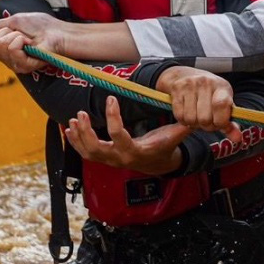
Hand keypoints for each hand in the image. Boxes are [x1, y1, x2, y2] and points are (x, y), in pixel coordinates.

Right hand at [0, 13, 73, 71]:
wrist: (57, 31)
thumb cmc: (41, 26)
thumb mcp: (15, 21)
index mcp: (3, 49)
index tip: (0, 27)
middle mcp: (7, 58)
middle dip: (4, 31)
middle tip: (20, 33)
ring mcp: (14, 63)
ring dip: (15, 34)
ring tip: (27, 38)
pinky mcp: (23, 66)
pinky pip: (11, 49)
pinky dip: (20, 40)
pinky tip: (30, 43)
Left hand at [64, 96, 190, 175]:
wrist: (157, 164)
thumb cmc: (165, 146)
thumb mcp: (175, 136)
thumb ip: (183, 125)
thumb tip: (194, 114)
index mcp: (135, 151)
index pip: (119, 136)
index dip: (112, 118)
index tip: (111, 99)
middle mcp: (120, 159)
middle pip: (96, 150)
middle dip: (86, 133)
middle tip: (81, 113)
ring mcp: (111, 161)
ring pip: (88, 153)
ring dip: (78, 136)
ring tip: (74, 118)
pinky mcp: (105, 159)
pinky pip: (86, 153)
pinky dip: (75, 142)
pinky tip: (69, 129)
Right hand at [157, 66, 241, 145]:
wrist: (185, 75)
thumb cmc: (209, 93)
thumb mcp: (223, 103)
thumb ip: (230, 123)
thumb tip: (237, 138)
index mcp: (222, 87)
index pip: (221, 105)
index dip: (221, 121)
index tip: (221, 125)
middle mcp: (206, 83)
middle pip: (205, 118)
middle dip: (206, 126)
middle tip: (207, 122)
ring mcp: (190, 84)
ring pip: (191, 119)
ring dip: (194, 124)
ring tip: (197, 117)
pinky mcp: (177, 88)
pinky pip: (179, 116)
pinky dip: (183, 120)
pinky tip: (187, 113)